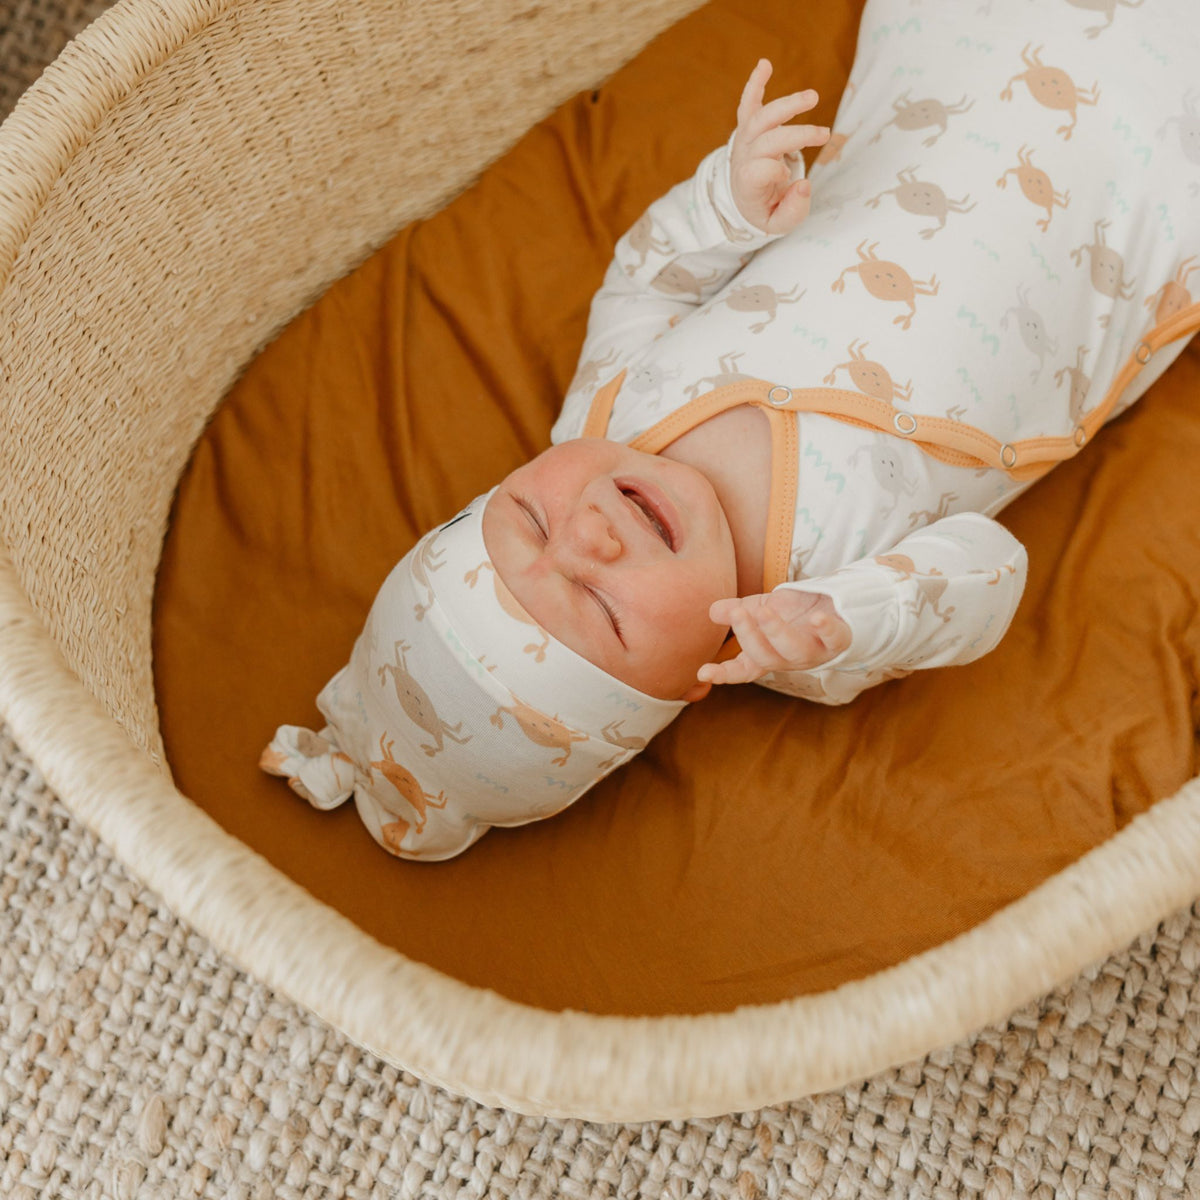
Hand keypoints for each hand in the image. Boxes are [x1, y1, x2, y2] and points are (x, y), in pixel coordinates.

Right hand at [698, 589, 851, 685]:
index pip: (743, 670)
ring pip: (794, 651)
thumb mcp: (762, 607)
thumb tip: (713, 611)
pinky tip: (817, 619)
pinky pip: (835, 639)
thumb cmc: (795, 611)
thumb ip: (740, 611)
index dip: (724, 674)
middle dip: (749, 637)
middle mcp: (790, 658)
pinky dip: (826, 629)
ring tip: (764, 611)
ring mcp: (815, 651)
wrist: (835, 602)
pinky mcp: (839, 640)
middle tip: (736, 613)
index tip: (703, 672)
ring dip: (777, 632)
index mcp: (768, 654)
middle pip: (765, 658)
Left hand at [730, 58, 830, 235]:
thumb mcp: (778, 223)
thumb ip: (793, 210)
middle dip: (798, 135)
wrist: (744, 196)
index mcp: (747, 184)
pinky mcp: (748, 125)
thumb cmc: (766, 209)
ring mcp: (744, 139)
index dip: (774, 172)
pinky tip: (765, 64)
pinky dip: (755, 83)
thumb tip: (804, 185)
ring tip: (813, 97)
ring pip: (762, 117)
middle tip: (825, 135)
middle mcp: (743, 158)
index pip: (758, 171)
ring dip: (788, 105)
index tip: (788, 178)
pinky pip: (747, 102)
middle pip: (768, 140)